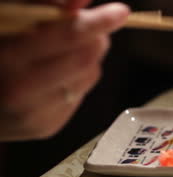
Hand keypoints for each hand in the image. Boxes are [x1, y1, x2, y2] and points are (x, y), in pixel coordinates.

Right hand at [0, 0, 128, 140]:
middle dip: (95, 36)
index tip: (120, 11)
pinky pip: (81, 94)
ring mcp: (36, 115)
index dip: (97, 22)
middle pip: (86, 58)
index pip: (67, 36)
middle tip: (87, 25)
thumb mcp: (7, 21)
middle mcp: (21, 92)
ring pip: (90, 75)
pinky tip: (54, 75)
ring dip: (87, 57)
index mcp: (7, 59)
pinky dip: (77, 78)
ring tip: (61, 50)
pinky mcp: (47, 127)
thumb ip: (43, 6)